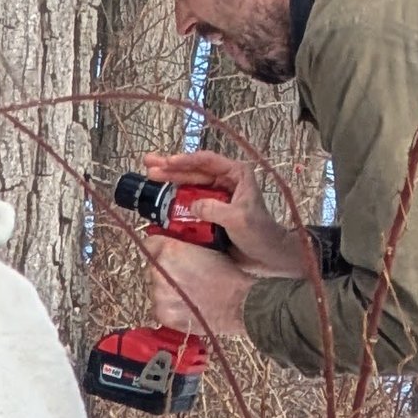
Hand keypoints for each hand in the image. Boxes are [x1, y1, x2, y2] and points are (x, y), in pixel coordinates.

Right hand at [140, 150, 314, 279]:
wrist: (269, 256)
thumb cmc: (259, 233)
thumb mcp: (238, 219)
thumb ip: (215, 209)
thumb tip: (192, 204)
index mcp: (237, 174)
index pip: (207, 161)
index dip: (185, 160)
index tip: (167, 162)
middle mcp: (226, 180)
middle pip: (194, 170)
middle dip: (171, 167)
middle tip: (149, 164)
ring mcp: (218, 195)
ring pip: (190, 183)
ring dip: (171, 180)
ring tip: (150, 175)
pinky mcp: (212, 211)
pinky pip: (191, 201)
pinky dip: (176, 199)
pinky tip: (162, 197)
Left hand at [140, 230, 257, 345]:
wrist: (239, 304)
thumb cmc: (228, 275)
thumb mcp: (207, 247)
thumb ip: (182, 244)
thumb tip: (170, 241)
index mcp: (170, 251)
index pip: (149, 244)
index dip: (159, 246)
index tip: (165, 250)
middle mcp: (159, 273)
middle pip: (152, 266)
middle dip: (164, 269)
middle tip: (182, 273)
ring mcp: (159, 296)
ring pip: (155, 287)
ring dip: (166, 288)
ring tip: (187, 291)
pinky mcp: (162, 315)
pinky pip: (159, 306)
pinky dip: (170, 305)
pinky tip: (187, 305)